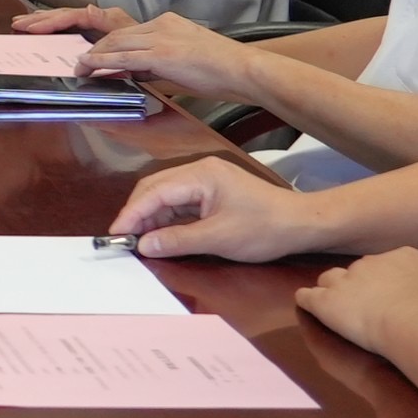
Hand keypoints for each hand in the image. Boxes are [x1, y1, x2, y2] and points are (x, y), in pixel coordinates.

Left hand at [62, 11, 254, 96]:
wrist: (243, 69)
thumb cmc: (222, 70)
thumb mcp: (186, 60)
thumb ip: (161, 62)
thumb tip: (137, 73)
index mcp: (169, 22)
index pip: (130, 32)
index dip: (109, 44)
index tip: (95, 55)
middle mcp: (162, 24)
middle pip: (117, 34)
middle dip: (96, 47)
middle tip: (79, 61)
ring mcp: (161, 37)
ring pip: (116, 44)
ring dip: (94, 57)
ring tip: (78, 68)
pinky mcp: (161, 54)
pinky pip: (122, 57)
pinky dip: (101, 62)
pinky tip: (88, 67)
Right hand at [109, 158, 318, 258]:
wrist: (301, 224)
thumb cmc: (264, 228)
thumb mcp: (219, 238)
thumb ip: (177, 240)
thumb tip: (144, 245)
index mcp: (201, 175)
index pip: (154, 192)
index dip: (132, 213)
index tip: (116, 234)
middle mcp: (199, 171)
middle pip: (155, 188)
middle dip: (136, 213)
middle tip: (123, 239)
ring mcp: (206, 180)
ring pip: (165, 196)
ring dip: (150, 217)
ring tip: (139, 240)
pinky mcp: (211, 192)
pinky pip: (179, 202)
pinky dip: (166, 218)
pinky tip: (160, 234)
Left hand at [296, 246, 417, 354]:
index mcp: (405, 257)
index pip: (387, 264)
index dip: (384, 280)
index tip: (388, 294)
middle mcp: (372, 262)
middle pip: (357, 270)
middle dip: (358, 285)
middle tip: (362, 305)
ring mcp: (346, 280)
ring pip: (329, 279)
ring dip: (331, 292)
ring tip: (333, 307)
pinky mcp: (326, 301)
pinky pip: (307, 297)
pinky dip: (307, 303)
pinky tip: (306, 310)